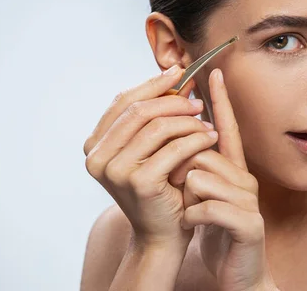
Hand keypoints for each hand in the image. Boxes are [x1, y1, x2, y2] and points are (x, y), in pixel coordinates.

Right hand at [83, 65, 217, 251]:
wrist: (161, 234)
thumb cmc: (159, 187)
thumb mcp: (149, 147)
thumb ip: (153, 115)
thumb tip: (177, 76)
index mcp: (94, 144)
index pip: (124, 101)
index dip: (153, 84)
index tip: (179, 73)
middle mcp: (97, 156)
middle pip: (140, 110)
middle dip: (173, 100)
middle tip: (198, 101)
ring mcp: (115, 170)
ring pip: (159, 126)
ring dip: (189, 120)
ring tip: (208, 122)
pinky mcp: (140, 182)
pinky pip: (175, 147)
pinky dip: (197, 139)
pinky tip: (212, 138)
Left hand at [168, 68, 277, 290]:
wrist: (239, 272)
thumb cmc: (217, 228)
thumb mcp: (204, 193)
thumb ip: (196, 167)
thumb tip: (177, 140)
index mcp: (233, 169)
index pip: (226, 127)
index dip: (220, 100)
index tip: (213, 72)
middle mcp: (244, 178)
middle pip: (202, 150)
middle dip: (181, 168)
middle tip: (180, 189)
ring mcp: (248, 200)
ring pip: (201, 176)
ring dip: (186, 194)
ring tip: (189, 211)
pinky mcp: (248, 224)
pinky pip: (207, 207)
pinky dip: (193, 217)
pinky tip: (195, 226)